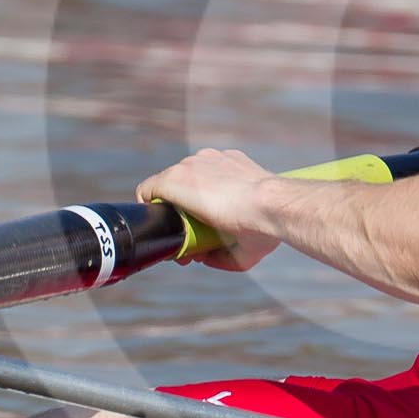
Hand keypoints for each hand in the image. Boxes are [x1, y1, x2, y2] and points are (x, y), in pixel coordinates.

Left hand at [136, 148, 282, 271]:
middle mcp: (209, 161)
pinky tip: (154, 225)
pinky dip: (148, 207)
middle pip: (183, 187)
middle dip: (183, 215)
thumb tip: (204, 257)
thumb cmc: (267, 223)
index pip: (203, 183)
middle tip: (190, 242)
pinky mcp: (173, 178)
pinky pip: (148, 190)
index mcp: (230, 166)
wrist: (270, 206)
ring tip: (177, 239)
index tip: (202, 230)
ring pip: (166, 189)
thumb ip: (224, 250)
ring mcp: (190, 166)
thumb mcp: (248, 240)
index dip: (197, 210)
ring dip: (169, 213)